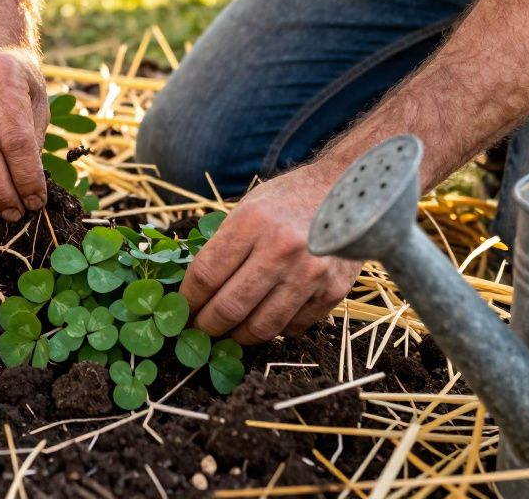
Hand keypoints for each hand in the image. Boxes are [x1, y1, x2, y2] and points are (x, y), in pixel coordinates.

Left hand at [180, 164, 360, 343]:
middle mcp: (281, 249)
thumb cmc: (287, 200)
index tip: (181, 310)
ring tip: (228, 334)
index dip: (187, 301)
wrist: (347, 190)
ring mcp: (310, 273)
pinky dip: (275, 329)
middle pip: (229, 308)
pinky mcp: (332, 291)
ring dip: (238, 338)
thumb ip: (223, 246)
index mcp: (252, 222)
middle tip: (199, 331)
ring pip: (261, 327)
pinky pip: (293, 327)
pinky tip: (266, 318)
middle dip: (206, 327)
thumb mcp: (248, 208)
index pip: (205, 275)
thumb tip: (192, 291)